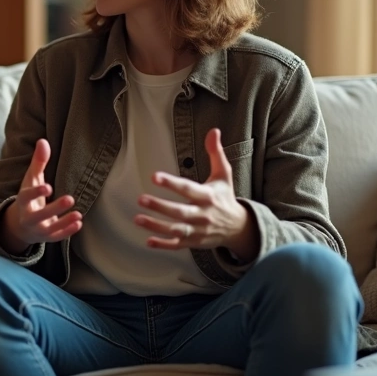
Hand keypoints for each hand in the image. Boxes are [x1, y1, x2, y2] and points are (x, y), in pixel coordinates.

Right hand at [0, 138, 82, 254]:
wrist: (20, 224)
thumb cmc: (29, 196)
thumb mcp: (32, 179)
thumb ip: (38, 161)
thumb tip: (43, 141)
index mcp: (22, 201)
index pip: (26, 197)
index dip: (36, 193)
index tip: (48, 187)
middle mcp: (28, 217)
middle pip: (38, 215)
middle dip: (53, 209)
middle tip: (70, 199)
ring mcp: (37, 229)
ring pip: (49, 229)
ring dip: (64, 223)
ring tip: (79, 214)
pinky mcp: (46, 238)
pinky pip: (56, 237)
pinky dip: (67, 232)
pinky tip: (79, 224)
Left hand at [135, 129, 256, 260]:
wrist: (238, 227)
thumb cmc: (226, 197)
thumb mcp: (224, 174)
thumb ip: (216, 153)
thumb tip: (214, 130)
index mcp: (208, 196)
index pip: (188, 189)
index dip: (172, 183)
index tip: (155, 176)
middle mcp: (203, 214)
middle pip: (180, 212)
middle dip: (160, 207)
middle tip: (141, 199)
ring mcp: (198, 230)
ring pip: (176, 230)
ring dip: (156, 226)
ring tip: (137, 218)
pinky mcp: (194, 242)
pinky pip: (178, 245)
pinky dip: (164, 245)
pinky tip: (148, 241)